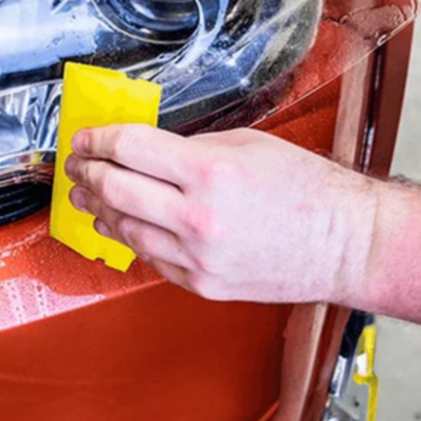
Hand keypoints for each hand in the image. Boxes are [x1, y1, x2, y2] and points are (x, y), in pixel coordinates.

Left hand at [64, 125, 376, 304]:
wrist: (344, 243)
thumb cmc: (305, 189)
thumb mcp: (246, 145)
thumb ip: (191, 147)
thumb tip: (146, 150)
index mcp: (209, 173)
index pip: (129, 148)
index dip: (98, 138)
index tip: (87, 137)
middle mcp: (197, 218)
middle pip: (115, 189)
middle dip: (86, 172)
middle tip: (77, 163)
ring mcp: (197, 257)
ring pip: (125, 229)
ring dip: (99, 208)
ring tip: (89, 193)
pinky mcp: (202, 284)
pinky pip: (151, 257)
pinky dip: (132, 236)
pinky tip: (123, 222)